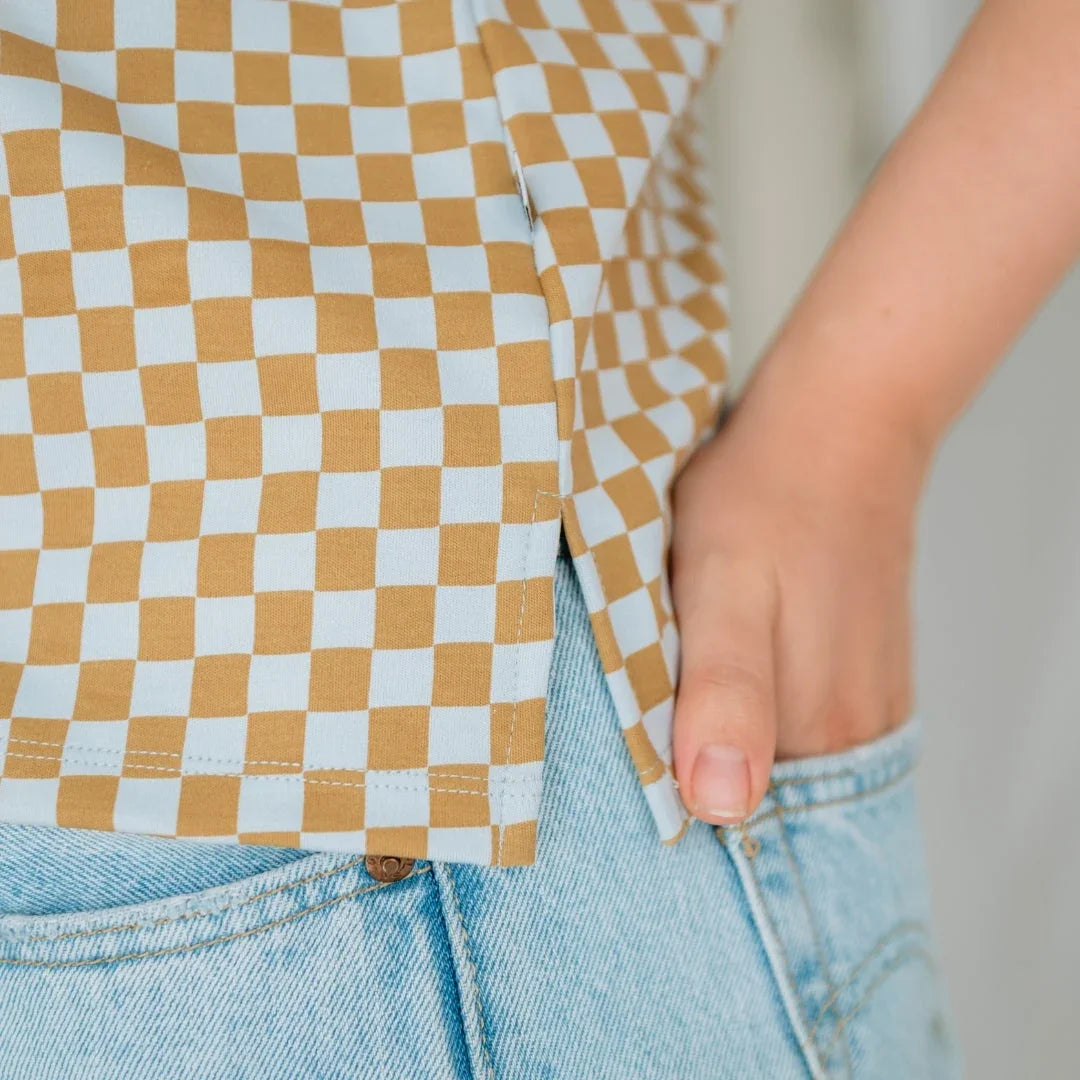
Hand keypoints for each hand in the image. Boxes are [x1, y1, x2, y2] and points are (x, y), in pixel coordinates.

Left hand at [669, 359, 933, 824]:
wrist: (838, 429)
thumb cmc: (761, 501)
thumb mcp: (722, 588)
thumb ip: (724, 695)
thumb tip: (720, 805)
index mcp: (809, 730)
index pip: (728, 822)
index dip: (667, 808)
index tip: (619, 774)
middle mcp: (849, 736)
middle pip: (754, 799)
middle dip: (689, 780)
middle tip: (632, 723)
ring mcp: (866, 706)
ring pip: (778, 766)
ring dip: (721, 750)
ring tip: (673, 697)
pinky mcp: (867, 677)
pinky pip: (803, 730)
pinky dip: (758, 722)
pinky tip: (724, 680)